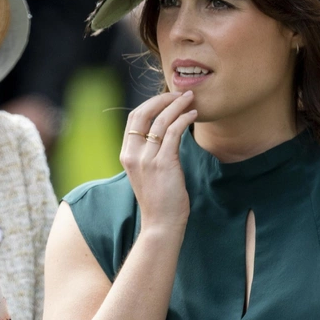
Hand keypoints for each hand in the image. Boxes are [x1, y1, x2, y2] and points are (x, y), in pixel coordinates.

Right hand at [120, 91, 196, 231]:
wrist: (161, 225)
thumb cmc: (159, 200)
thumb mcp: (146, 173)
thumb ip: (149, 154)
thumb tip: (163, 133)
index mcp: (126, 154)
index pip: (134, 119)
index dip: (150, 104)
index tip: (166, 99)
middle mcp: (132, 154)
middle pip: (142, 114)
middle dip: (161, 99)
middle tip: (179, 94)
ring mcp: (146, 159)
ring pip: (160, 120)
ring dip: (176, 105)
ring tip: (190, 99)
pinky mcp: (163, 163)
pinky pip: (173, 133)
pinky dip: (183, 119)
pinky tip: (193, 115)